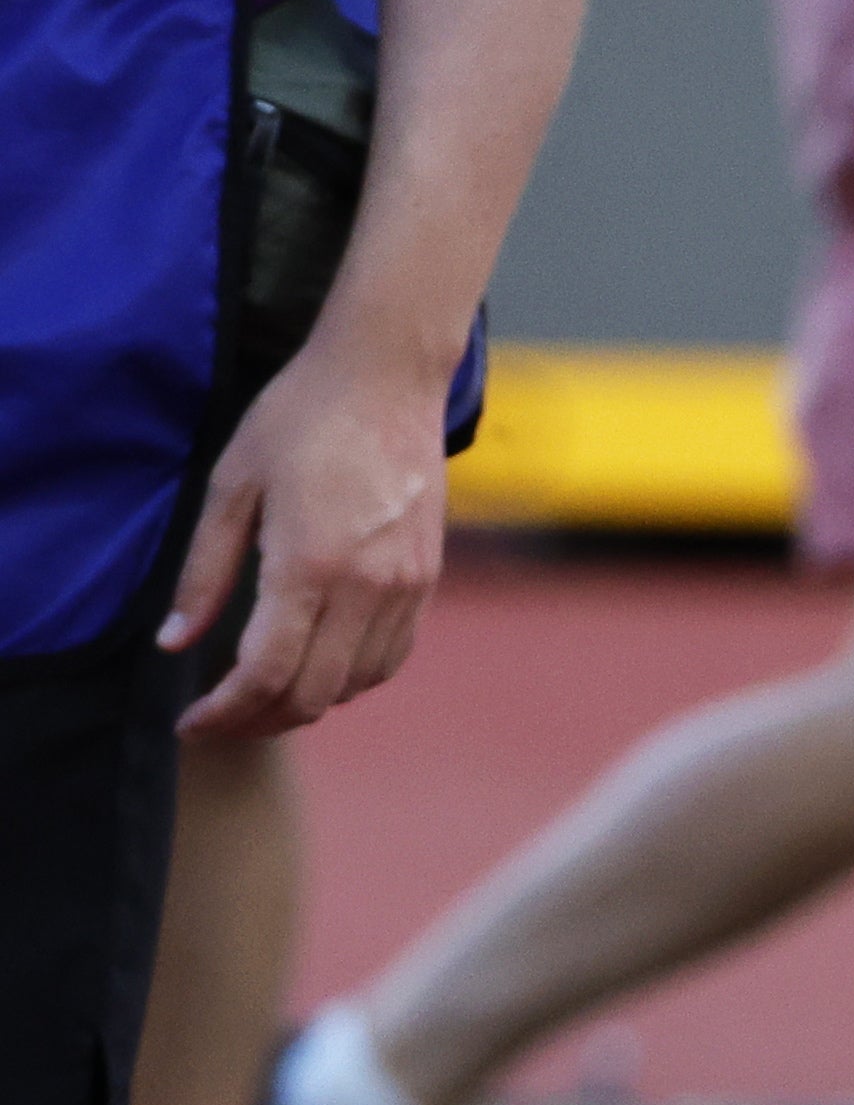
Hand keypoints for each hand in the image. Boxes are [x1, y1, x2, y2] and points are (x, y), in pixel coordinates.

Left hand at [168, 333, 451, 736]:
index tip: (193, 724)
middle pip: (314, 694)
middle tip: (220, 719)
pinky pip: (390, 659)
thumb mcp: (230, 486)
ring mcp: (405, 588)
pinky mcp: (426, 582)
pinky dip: (349, 679)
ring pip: (355, 685)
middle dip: (260, 720)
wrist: (389, 380)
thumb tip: (174, 643)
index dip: (226, 712)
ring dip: (306, 702)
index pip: (267, 672)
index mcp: (309, 562)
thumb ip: (203, 573)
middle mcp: (366, 586)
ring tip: (263, 695)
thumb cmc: (300, 418)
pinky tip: (316, 664)